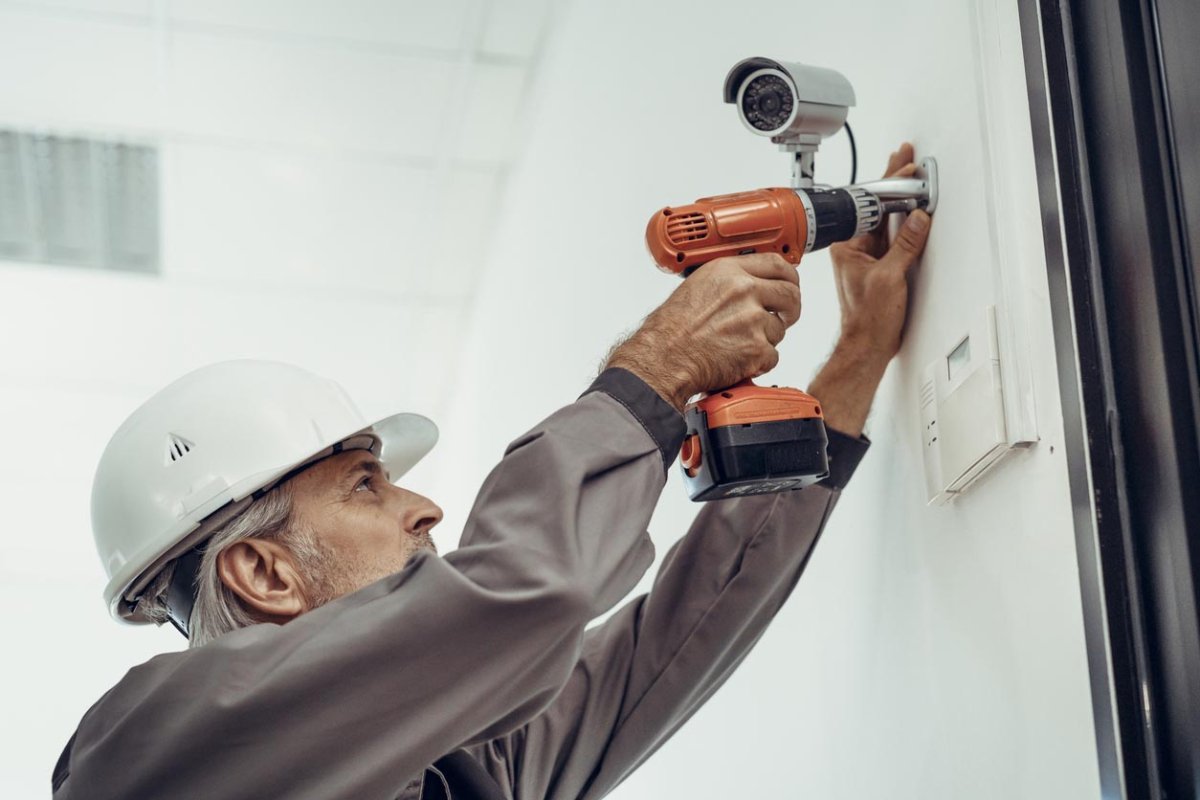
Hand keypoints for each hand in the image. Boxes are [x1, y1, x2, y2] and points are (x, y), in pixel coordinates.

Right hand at [606, 253, 800, 411]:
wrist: (663, 359)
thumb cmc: (671, 329)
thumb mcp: (698, 286)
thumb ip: (729, 281)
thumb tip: (754, 284)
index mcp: (729, 271)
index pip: (777, 264)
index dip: (789, 276)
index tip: (790, 284)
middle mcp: (744, 291)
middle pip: (790, 294)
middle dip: (790, 308)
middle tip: (784, 316)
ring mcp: (753, 320)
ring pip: (780, 329)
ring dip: (766, 339)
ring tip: (737, 344)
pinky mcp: (757, 349)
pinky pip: (773, 355)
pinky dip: (758, 362)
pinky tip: (736, 360)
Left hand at [828, 142, 931, 362]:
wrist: (868, 345)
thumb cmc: (868, 319)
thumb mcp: (890, 277)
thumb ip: (905, 245)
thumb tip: (916, 218)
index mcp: (849, 247)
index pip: (871, 207)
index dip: (890, 185)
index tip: (905, 169)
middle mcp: (855, 249)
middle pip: (876, 207)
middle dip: (892, 182)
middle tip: (905, 157)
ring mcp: (867, 256)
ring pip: (885, 219)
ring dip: (898, 197)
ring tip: (908, 174)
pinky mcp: (880, 265)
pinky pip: (892, 235)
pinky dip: (903, 219)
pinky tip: (911, 207)